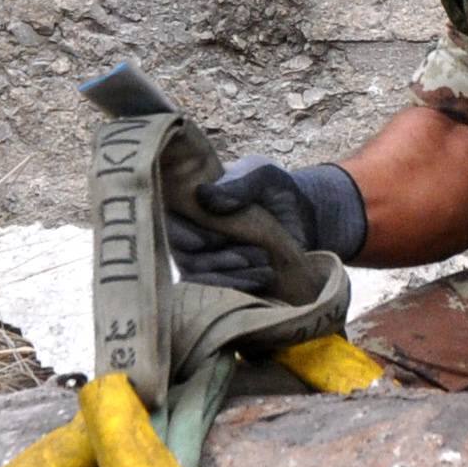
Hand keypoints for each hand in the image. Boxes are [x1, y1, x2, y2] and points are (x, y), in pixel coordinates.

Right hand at [166, 156, 365, 290]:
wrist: (302, 216)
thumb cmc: (276, 189)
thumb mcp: (263, 176)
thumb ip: (239, 184)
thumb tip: (204, 195)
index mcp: (188, 201)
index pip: (165, 222)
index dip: (177, 234)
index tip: (200, 242)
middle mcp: (188, 231)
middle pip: (178, 256)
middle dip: (208, 260)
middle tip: (242, 257)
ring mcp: (202, 257)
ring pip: (195, 277)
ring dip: (224, 276)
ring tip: (262, 266)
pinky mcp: (221, 277)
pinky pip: (215, 290)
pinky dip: (236, 287)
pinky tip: (262, 278)